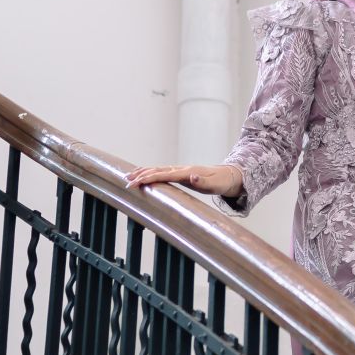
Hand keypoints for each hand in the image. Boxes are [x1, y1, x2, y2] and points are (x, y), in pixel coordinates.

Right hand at [125, 163, 244, 199]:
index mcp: (186, 172)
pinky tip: (144, 176)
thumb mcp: (214, 184)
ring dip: (143, 172)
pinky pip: (162, 172)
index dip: (149, 178)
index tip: (136, 183)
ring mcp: (180, 170)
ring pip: (158, 170)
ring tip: (129, 177)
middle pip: (157, 170)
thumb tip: (192, 178)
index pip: (163, 175)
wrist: (227, 176)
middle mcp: (181, 169)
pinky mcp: (181, 174)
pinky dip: (151, 173)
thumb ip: (203, 182)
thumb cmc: (221, 182)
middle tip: (126, 182)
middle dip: (141, 175)